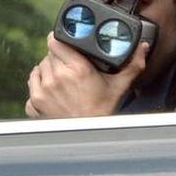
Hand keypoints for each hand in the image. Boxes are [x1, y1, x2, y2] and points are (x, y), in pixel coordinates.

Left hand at [25, 33, 148, 117]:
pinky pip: (32, 83)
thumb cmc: (103, 112)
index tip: (64, 43)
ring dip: (48, 70)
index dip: (59, 39)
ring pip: (40, 67)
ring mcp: (43, 90)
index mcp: (77, 69)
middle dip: (58, 57)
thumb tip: (143, 47)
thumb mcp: (119, 87)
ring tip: (62, 80)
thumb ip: (132, 65)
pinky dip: (40, 84)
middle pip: (49, 54)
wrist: (88, 136)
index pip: (55, 41)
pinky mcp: (34, 101)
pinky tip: (53, 90)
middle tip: (70, 66)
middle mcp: (57, 77)